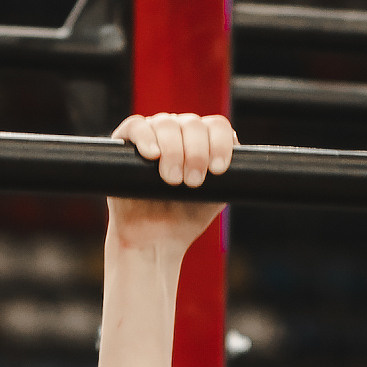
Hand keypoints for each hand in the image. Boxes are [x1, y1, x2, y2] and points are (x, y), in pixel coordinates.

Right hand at [109, 111, 236, 253]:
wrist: (153, 243)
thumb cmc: (183, 221)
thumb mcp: (215, 197)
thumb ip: (231, 176)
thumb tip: (240, 160)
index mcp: (202, 142)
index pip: (216, 126)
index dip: (220, 143)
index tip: (218, 170)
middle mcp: (178, 133)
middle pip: (193, 124)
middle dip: (197, 153)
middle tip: (192, 182)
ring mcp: (152, 136)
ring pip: (166, 123)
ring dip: (173, 150)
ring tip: (172, 180)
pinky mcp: (125, 144)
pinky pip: (136, 126)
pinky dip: (145, 137)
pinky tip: (152, 155)